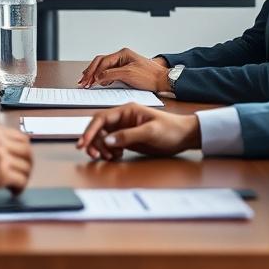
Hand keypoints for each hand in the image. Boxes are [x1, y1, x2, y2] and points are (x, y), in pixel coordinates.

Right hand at [0, 123, 32, 204]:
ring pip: (25, 167)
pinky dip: (19, 188)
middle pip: (27, 150)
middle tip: (23, 173)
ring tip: (14, 186)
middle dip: (27, 163)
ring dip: (23, 178)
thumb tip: (0, 144)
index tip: (20, 159)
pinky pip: (20, 180)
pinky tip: (12, 192)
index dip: (22, 150)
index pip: (19, 136)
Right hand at [75, 103, 199, 159]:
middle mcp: (123, 118)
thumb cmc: (171, 130)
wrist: (185, 136)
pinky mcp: (128, 138)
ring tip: (108, 157)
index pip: (101, 118)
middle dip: (93, 141)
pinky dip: (108, 151)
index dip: (90, 130)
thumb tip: (107, 140)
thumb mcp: (150, 132)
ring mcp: (125, 128)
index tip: (83, 143)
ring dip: (100, 147)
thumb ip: (128, 136)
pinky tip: (116, 156)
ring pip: (103, 137)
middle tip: (93, 155)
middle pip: (98, 128)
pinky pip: (111, 144)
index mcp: (127, 110)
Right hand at [78, 48, 169, 90]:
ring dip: (94, 74)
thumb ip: (112, 74)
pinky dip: (101, 76)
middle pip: (100, 62)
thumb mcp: (129, 74)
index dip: (94, 72)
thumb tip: (98, 77)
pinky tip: (97, 81)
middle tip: (82, 81)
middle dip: (90, 72)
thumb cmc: (150, 76)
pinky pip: (109, 71)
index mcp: (122, 53)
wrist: (163, 80)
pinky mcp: (125, 70)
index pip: (103, 62)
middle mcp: (121, 56)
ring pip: (103, 66)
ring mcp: (123, 62)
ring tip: (86, 81)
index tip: (89, 81)